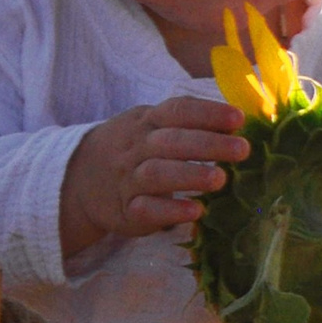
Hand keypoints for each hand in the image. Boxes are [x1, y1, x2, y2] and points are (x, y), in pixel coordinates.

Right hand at [60, 95, 250, 258]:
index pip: (176, 111)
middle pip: (171, 142)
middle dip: (208, 144)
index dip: (208, 113)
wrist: (78, 180)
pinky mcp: (126, 211)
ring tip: (221, 179)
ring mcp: (128, 180)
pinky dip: (171, 211)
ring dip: (190, 175)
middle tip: (242, 150)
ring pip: (157, 174)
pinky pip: (146, 210)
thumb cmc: (134, 148)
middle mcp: (136, 148)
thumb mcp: (151, 126)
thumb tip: (240, 121)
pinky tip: (196, 211)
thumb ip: (188, 122)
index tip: (239, 118)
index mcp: (147, 121)